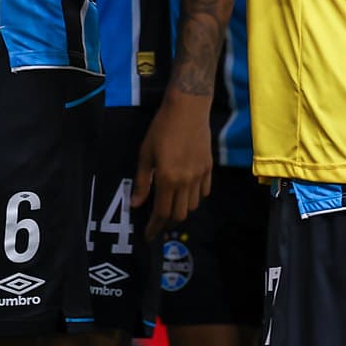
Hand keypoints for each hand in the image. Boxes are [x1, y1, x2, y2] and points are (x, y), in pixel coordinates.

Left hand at [133, 92, 212, 237]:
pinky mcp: (209, 168)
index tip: (148, 236)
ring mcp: (200, 176)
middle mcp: (186, 182)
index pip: (162, 212)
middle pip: (179, 214)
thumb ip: (142, 182)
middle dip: (167, 224)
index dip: (154, 227)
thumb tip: (136, 204)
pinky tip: (186, 193)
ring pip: (193, 205)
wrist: (188, 109)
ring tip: (171, 208)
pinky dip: (195, 198)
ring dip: (181, 211)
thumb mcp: (145, 154)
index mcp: (168, 179)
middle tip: (158, 224)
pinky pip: (204, 192)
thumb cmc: (161, 129)